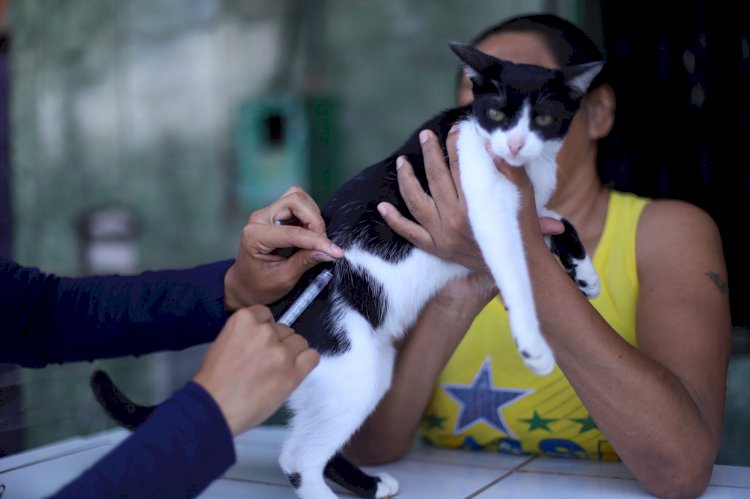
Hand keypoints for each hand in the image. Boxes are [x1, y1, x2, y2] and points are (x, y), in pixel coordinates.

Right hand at [193, 305, 319, 435]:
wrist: (213, 409)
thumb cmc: (213, 381)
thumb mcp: (223, 342)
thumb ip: (246, 334)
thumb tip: (263, 336)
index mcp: (244, 320)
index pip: (266, 315)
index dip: (264, 329)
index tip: (260, 342)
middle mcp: (265, 332)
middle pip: (285, 330)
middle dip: (277, 343)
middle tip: (265, 362)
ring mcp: (281, 352)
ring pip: (300, 342)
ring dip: (292, 354)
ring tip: (276, 370)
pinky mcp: (293, 374)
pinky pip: (312, 358)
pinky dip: (306, 362)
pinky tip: (294, 372)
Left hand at [224, 186, 343, 309]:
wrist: (245, 285)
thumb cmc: (260, 286)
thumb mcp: (284, 279)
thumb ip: (305, 262)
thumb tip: (329, 252)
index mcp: (255, 236)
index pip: (293, 232)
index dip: (317, 241)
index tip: (335, 252)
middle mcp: (259, 218)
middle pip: (295, 201)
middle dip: (315, 221)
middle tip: (323, 243)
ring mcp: (267, 213)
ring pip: (297, 198)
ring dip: (313, 216)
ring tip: (316, 239)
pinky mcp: (275, 213)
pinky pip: (297, 204)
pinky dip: (309, 215)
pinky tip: (310, 233)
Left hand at [377, 128, 562, 270]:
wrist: (519, 266)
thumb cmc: (522, 228)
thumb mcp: (523, 196)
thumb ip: (509, 170)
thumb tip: (490, 145)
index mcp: (475, 205)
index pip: (460, 166)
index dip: (456, 144)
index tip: (454, 130)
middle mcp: (455, 219)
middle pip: (436, 178)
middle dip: (430, 153)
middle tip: (425, 136)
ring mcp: (442, 235)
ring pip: (416, 202)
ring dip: (407, 180)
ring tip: (402, 162)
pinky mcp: (436, 248)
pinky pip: (409, 233)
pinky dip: (395, 220)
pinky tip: (383, 206)